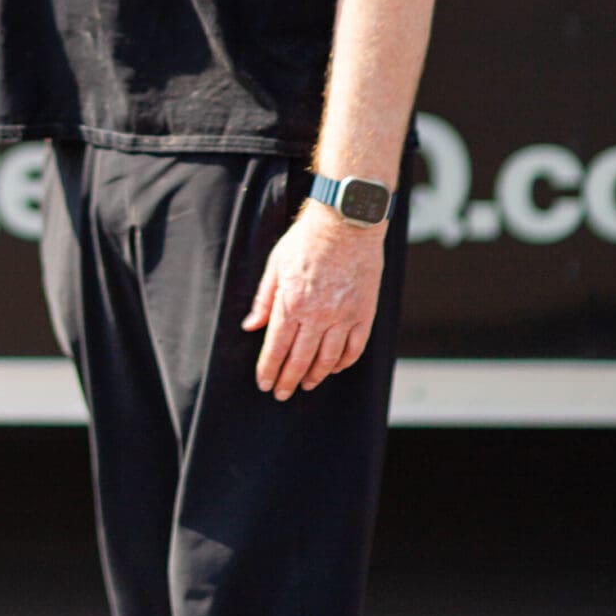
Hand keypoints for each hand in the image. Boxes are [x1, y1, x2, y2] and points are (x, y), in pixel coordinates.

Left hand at [242, 201, 384, 399]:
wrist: (347, 221)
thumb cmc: (308, 239)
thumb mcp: (276, 264)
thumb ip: (264, 299)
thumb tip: (251, 326)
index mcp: (292, 303)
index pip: (276, 347)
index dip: (268, 369)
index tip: (264, 383)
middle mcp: (318, 315)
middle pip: (300, 359)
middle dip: (287, 380)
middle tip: (281, 393)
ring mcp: (344, 316)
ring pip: (327, 359)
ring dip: (314, 376)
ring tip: (306, 384)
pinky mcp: (364, 313)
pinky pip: (354, 348)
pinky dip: (343, 363)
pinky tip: (334, 368)